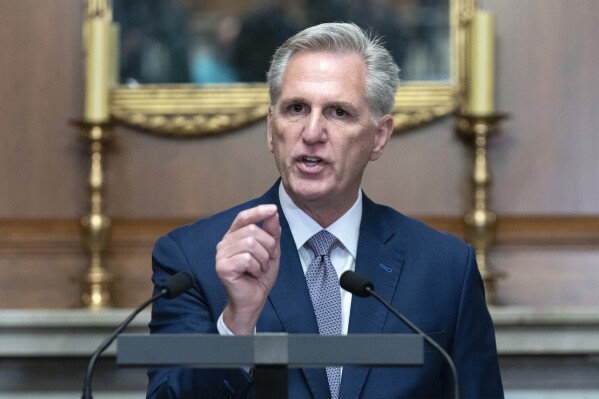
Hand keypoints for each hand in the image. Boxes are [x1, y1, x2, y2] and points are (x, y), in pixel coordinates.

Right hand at [215, 204, 280, 334]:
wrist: (252, 301)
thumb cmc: (258, 277)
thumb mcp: (271, 252)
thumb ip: (272, 233)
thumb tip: (273, 213)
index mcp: (234, 237)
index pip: (243, 217)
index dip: (258, 211)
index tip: (273, 209)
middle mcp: (224, 243)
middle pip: (253, 231)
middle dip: (268, 246)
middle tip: (267, 261)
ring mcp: (221, 255)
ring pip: (251, 244)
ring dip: (263, 259)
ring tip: (259, 269)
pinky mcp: (222, 267)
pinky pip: (247, 258)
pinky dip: (256, 268)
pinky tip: (252, 275)